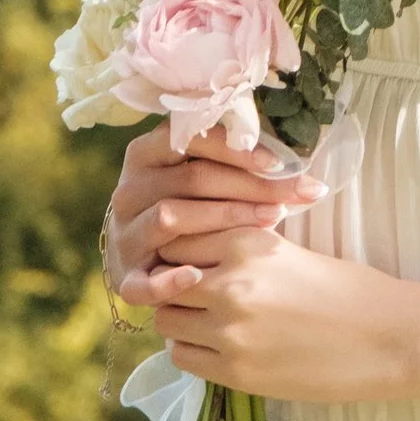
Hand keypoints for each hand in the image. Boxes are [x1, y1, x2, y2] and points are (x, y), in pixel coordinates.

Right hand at [104, 124, 322, 307]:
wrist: (138, 250)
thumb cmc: (187, 204)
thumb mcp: (199, 174)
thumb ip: (232, 161)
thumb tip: (294, 161)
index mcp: (147, 154)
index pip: (191, 140)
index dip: (235, 150)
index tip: (277, 163)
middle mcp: (131, 189)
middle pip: (191, 179)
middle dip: (247, 186)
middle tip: (291, 197)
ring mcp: (126, 232)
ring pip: (171, 217)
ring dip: (224, 219)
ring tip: (271, 221)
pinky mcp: (125, 275)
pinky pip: (142, 279)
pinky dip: (169, 279)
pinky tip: (197, 276)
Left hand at [151, 227, 419, 405]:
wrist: (390, 339)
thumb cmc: (351, 290)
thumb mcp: (291, 251)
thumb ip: (241, 251)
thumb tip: (192, 257)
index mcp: (249, 243)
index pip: (177, 239)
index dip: (178, 250)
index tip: (189, 259)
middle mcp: (232, 284)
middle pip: (163, 281)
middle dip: (173, 286)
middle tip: (194, 294)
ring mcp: (231, 331)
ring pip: (167, 321)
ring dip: (181, 320)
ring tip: (208, 322)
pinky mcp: (237, 372)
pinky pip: (183, 358)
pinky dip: (192, 351)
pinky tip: (219, 347)